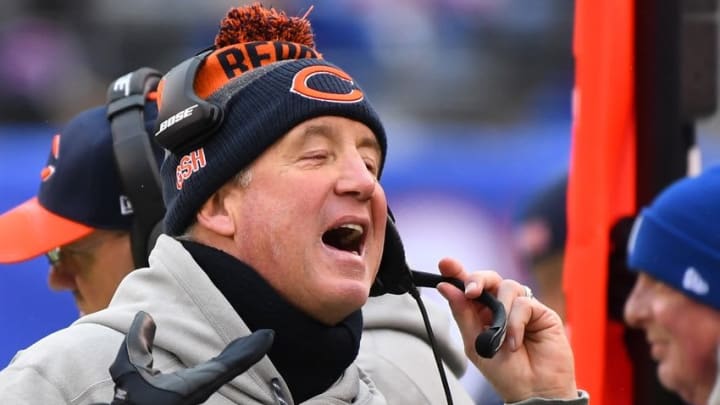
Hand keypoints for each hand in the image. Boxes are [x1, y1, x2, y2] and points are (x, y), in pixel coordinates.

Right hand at [102, 311, 273, 404]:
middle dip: (249, 350)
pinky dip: (228, 360)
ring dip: (239, 354)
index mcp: (193, 386)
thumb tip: (145, 316)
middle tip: (267, 335)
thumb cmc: (132, 401)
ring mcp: (197, 390)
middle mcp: (200, 389)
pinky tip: (230, 354)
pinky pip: (217, 373)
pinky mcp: (192, 391)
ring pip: (226, 370)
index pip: (230, 366)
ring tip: (251, 341)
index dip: (251, 350)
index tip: (268, 336)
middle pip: (233, 366)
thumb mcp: (127, 371)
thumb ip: (136, 344)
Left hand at [436, 258, 576, 402]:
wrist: (533, 391)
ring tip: (501, 337)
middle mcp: (501, 306)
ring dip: (501, 311)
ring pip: (507, 286)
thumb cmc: (505, 372)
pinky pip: (524, 303)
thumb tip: (446, 287)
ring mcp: (521, 308)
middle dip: (477, 279)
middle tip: (470, 291)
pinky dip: (516, 323)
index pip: (468, 286)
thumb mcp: (475, 344)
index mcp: (481, 313)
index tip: (445, 264)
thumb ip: (462, 314)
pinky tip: (515, 342)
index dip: (457, 272)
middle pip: (488, 278)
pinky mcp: (541, 312)